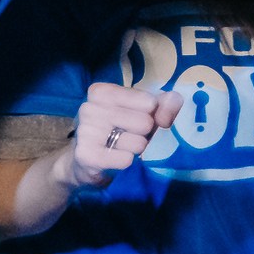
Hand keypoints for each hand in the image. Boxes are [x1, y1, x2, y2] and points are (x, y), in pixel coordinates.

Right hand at [64, 82, 181, 188]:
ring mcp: (85, 131)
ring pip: (137, 143)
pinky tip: (114, 159)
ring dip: (135, 149)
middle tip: (128, 136)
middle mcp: (88, 107)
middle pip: (144, 123)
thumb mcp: (143, 112)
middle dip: (143, 134)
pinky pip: (125, 160)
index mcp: (101, 92)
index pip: (149, 102)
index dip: (151, 114)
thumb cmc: (119, 130)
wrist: (87, 161)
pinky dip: (126, 162)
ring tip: (121, 147)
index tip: (137, 118)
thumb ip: (164, 105)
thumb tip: (168, 112)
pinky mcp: (86, 155)